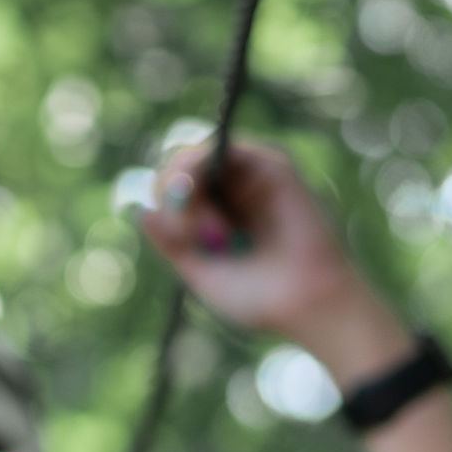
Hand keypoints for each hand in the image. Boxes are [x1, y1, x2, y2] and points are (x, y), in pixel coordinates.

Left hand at [130, 138, 393, 354]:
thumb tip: (143, 211)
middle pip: (179, 167)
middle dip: (173, 198)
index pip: (172, 190)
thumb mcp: (201, 273)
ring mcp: (252, 176)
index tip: (181, 242)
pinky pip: (226, 146)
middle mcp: (233, 191)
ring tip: (211, 234)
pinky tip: (213, 210)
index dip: (165, 207)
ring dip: (188, 189)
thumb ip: (172, 244)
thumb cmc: (260, 299)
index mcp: (215, 216)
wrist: (307, 305)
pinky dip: (206, 173)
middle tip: (191, 237)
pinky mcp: (272, 165)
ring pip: (197, 154)